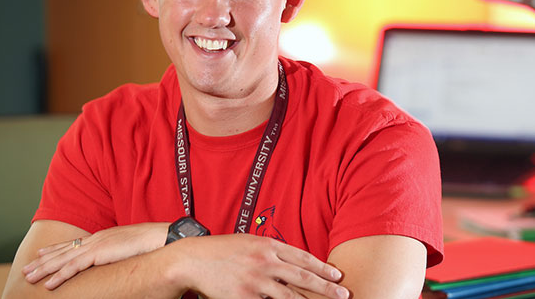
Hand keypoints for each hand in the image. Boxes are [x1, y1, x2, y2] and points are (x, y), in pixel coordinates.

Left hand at [22, 222, 167, 289]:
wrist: (161, 238)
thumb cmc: (154, 245)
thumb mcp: (132, 249)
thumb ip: (120, 254)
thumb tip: (118, 262)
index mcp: (104, 236)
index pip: (75, 244)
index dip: (57, 249)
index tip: (43, 253)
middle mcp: (96, 239)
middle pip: (64, 250)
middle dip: (44, 260)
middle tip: (26, 267)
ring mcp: (96, 245)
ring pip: (63, 259)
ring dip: (44, 269)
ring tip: (29, 276)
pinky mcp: (98, 254)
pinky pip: (73, 267)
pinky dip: (58, 275)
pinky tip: (47, 284)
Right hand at [173, 234, 348, 298]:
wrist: (192, 259)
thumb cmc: (221, 250)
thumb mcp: (249, 241)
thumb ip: (271, 250)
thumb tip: (293, 260)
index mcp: (267, 245)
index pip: (302, 257)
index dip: (322, 268)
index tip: (337, 276)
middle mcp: (265, 261)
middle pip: (303, 277)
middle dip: (326, 288)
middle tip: (343, 295)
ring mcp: (255, 281)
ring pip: (290, 297)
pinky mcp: (244, 297)